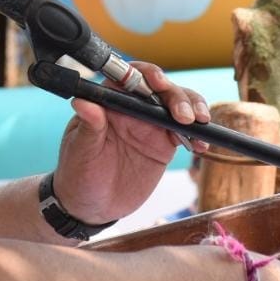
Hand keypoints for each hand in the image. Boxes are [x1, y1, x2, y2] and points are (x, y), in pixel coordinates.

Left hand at [52, 62, 210, 224]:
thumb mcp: (80, 150)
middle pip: (161, 90)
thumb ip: (88, 126)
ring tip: (199, 123)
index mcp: (110, 102)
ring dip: (193, 110)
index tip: (158, 83)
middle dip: (177, 97)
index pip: (131, 78)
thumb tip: (82, 102)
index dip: (147, 74)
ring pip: (178, 107)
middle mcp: (133, 108)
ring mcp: (151, 126)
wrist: (90, 206)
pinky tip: (202, 144)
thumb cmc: (78, 173)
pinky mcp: (164, 145)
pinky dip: (197, 136)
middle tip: (185, 115)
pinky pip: (185, 134)